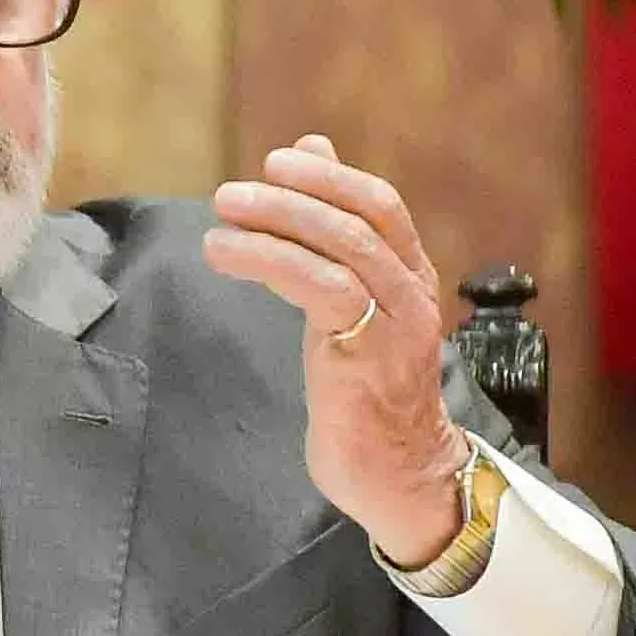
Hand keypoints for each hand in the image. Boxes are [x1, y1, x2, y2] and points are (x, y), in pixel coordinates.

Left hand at [200, 133, 473, 568]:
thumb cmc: (365, 391)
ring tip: (221, 215)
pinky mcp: (368, 357)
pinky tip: (226, 256)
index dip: (330, 176)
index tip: (280, 161)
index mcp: (412, 279)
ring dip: (276, 221)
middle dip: (297, 192)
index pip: (382, 206)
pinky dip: (269, 261)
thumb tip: (313, 162)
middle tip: (234, 190)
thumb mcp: (350, 308)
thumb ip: (333, 245)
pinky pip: (322, 288)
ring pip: (344, 247)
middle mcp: (413, 296)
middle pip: (364, 218)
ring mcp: (397, 325)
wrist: (397, 475)